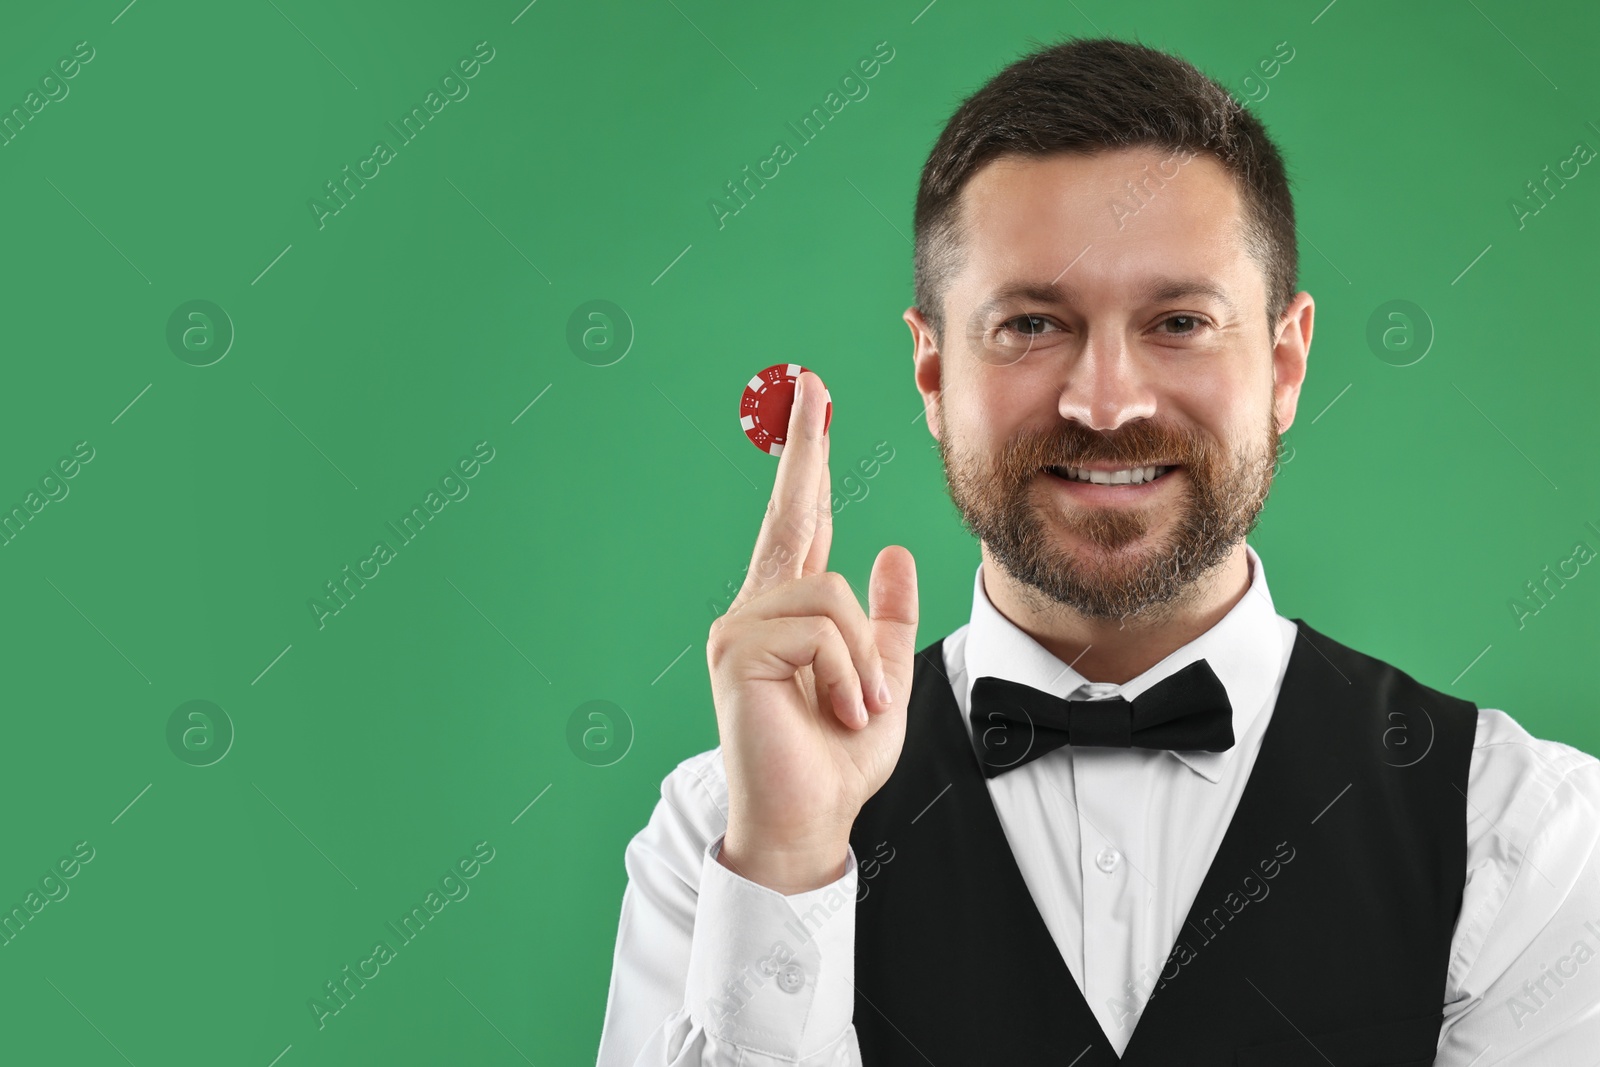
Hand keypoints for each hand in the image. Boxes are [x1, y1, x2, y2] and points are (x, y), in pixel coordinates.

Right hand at [706, 370, 917, 892]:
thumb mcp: (881, 680)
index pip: (802, 523)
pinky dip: (847, 675)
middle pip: (791, 515)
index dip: (807, 463)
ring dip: (863, 660)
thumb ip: (887, 621)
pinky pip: (820, 629)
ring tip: (858, 707)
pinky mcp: (737, 651)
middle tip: (811, 382)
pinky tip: (839, 711)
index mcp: (791, 614)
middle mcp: (757, 609)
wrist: (809, 821)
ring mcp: (741, 628)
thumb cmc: (838, 759)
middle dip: (803, 447)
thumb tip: (893, 553)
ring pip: (831, 593)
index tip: (813, 404)